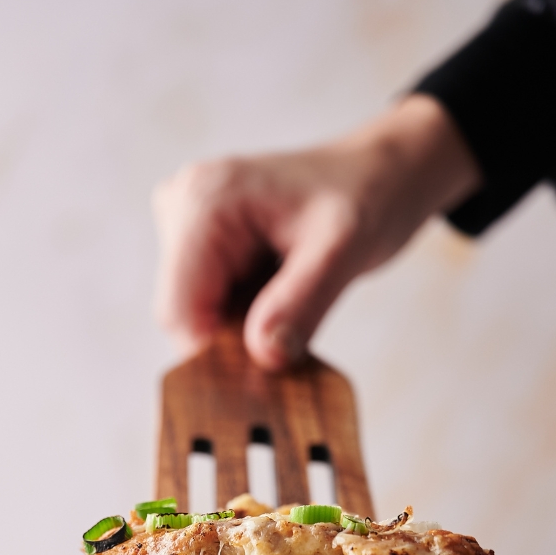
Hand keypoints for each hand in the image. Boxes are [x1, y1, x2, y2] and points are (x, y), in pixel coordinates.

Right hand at [153, 94, 480, 370]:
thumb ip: (302, 303)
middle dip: (231, 343)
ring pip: (195, 314)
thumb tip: (263, 356)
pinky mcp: (199, 242)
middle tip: (292, 343)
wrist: (376, 176)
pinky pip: (207, 304)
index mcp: (204, 201)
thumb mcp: (345, 250)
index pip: (179, 309)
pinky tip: (280, 299)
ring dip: (240, 332)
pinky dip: (241, 319)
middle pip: (183, 314)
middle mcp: (182, 206)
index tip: (264, 378)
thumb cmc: (366, 195)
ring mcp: (186, 224)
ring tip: (295, 307)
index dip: (214, 355)